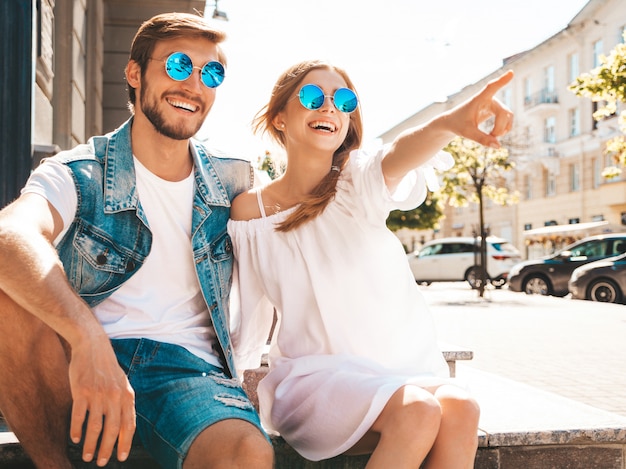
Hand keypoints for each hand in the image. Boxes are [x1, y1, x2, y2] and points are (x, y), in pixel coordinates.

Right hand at [68, 333, 135, 465]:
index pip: (129, 425)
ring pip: (95, 427)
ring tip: (88, 456)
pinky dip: (76, 430)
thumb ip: (124, 403)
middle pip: (112, 430)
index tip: (121, 457)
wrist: (93, 346)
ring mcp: (98, 394)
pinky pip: (79, 416)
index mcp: (127, 395)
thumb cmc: (107, 368)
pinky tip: (75, 439)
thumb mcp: (122, 384)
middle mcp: (115, 396)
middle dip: (107, 449)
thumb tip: (124, 427)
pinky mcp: (82, 391)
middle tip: (102, 462)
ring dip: (91, 445)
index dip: (125, 443)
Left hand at [446, 70, 513, 148]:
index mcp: (478, 99)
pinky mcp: (496, 110)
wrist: (453, 122)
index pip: (491, 88)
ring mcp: (494, 104)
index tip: (511, 73)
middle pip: (504, 112)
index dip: (501, 81)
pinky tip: (495, 135)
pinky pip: (508, 118)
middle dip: (500, 128)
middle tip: (492, 138)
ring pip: (508, 115)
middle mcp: (488, 99)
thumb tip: (498, 146)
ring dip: (503, 129)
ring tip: (492, 137)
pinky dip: (504, 128)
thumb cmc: (457, 124)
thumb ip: (481, 139)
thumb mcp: (467, 133)